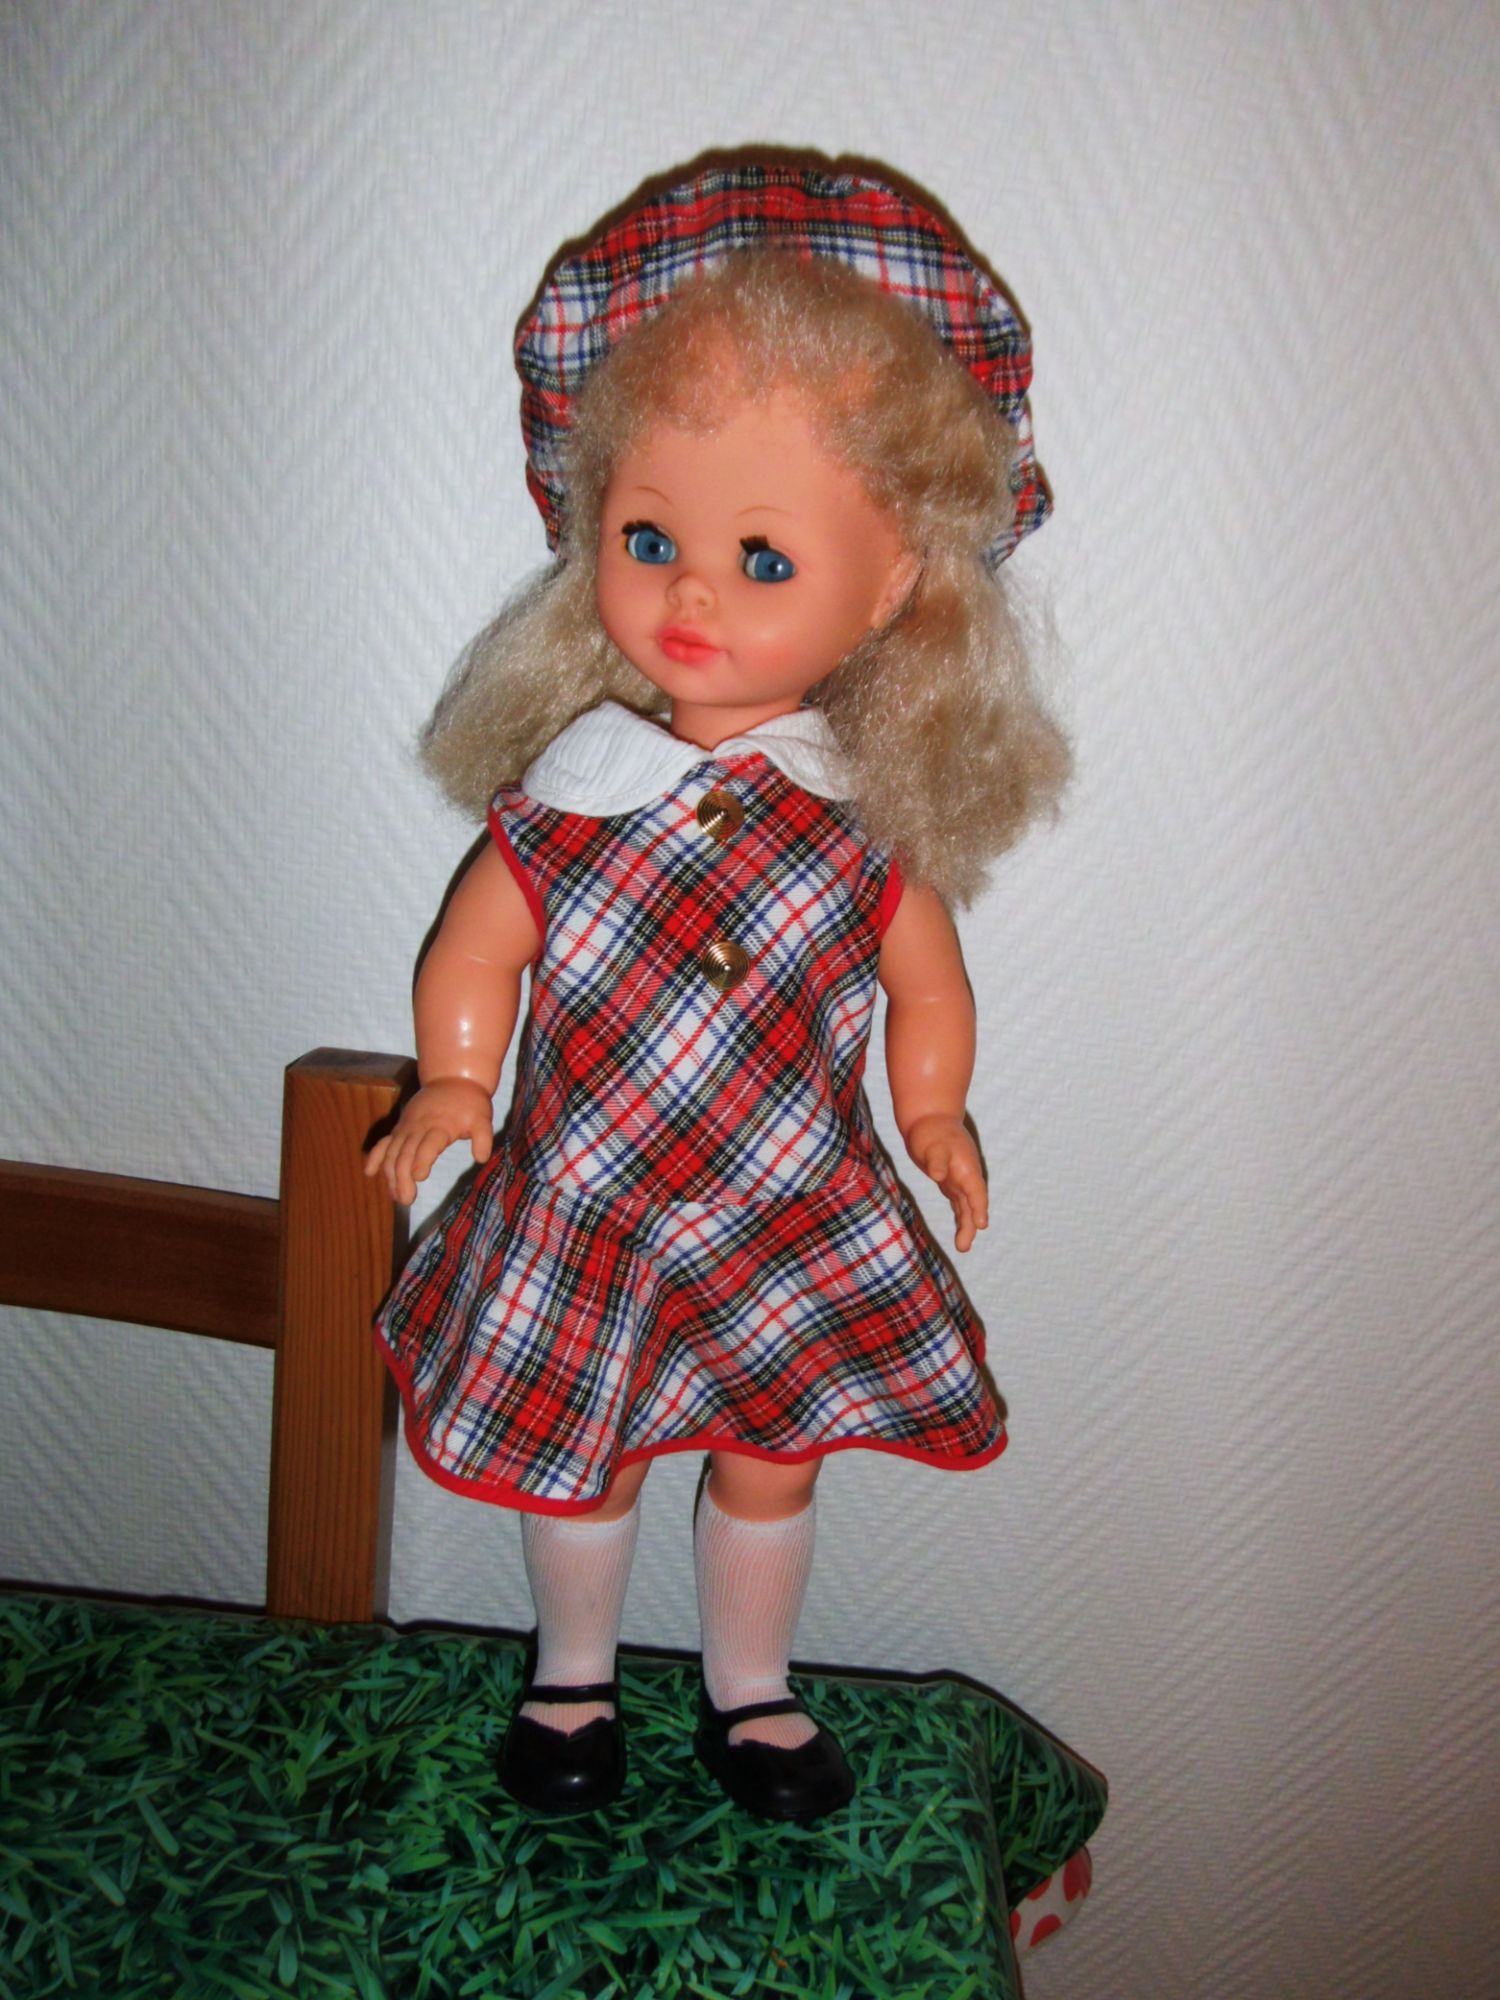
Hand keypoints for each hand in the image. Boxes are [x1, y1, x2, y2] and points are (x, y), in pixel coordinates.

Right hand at [364, 1078, 494, 1204]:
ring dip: (390, 1175)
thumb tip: (481, 1158)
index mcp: (440, 1126)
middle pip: (405, 1154)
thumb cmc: (469, 1103)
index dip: (422, 1160)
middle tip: (406, 1199)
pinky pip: (384, 1143)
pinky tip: (369, 1173)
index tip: (419, 1177)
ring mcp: (406, 1128)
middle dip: (403, 1177)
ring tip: (396, 1196)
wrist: (452, 1080)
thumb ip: (483, 1138)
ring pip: (392, 1153)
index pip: (428, 1145)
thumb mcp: (483, 1118)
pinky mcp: (399, 1128)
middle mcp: (418, 1128)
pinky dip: (375, 1157)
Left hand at [903, 1113, 988, 1252]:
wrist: (931, 1119)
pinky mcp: (950, 1182)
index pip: (975, 1191)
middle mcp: (966, 1176)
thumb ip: (936, 1159)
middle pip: (972, 1204)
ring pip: (965, 1206)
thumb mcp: (932, 1143)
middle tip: (964, 1246)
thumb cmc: (932, 1130)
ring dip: (966, 1225)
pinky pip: (958, 1203)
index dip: (979, 1207)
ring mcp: (959, 1180)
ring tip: (963, 1247)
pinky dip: (960, 1216)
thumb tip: (937, 1176)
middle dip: (970, 1224)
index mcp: (966, 1168)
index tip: (981, 1224)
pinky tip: (961, 1231)